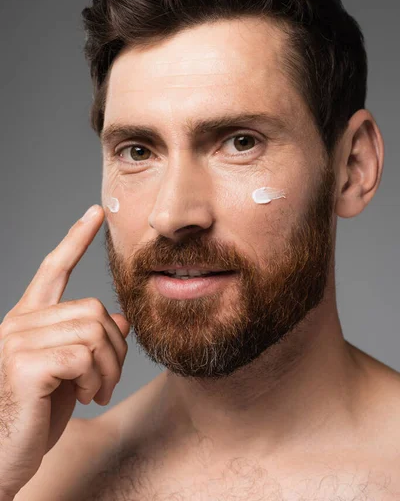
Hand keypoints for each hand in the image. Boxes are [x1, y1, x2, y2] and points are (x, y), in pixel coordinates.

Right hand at [0, 205, 129, 497]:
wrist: (5, 456)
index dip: (76, 239)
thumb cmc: (38, 413)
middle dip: (115, 348)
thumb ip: (89, 340)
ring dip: (109, 367)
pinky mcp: (24, 364)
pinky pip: (84, 355)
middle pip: (93, 309)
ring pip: (94, 330)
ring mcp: (18, 340)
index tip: (95, 212)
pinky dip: (97, 379)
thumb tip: (120, 319)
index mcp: (29, 319)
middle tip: (106, 380)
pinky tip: (87, 397)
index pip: (54, 267)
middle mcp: (20, 322)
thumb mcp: (70, 371)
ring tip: (97, 390)